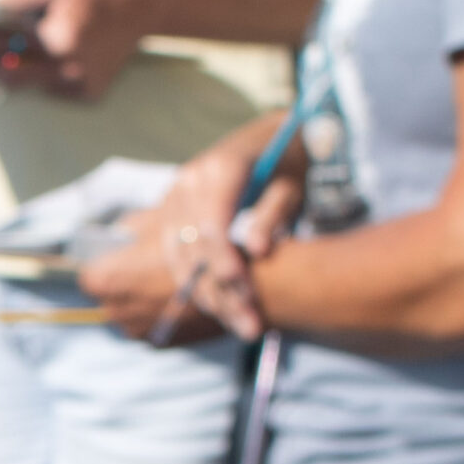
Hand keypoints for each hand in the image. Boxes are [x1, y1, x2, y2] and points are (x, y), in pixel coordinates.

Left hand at [0, 0, 151, 102]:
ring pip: (31, 85)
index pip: (9, 44)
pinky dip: (43, 79)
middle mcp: (70, 66)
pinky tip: (40, 66)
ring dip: (11, 75)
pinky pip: (54, 90)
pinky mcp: (89, 93)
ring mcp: (80, 83)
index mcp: (60, 37)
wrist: (142, 6)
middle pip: (14, 73)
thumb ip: (18, 1)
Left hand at [76, 224, 224, 344]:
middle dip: (123, 284)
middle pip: (107, 297)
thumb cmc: (200, 248)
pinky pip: (150, 326)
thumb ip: (132, 226)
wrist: (243, 285)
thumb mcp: (163, 221)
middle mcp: (114, 311)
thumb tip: (121, 229)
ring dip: (141, 301)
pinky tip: (180, 300)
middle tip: (149, 268)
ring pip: (128, 313)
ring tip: (168, 283)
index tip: (122, 258)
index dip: (106, 265)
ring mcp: (136, 331)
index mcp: (106, 280)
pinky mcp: (158, 344)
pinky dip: (160, 315)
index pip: (88, 276)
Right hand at [79, 129, 304, 340]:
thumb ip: (273, 214)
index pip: (212, 224)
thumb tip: (258, 250)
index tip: (244, 291)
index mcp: (221, 169)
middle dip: (221, 291)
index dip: (224, 261)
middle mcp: (188, 183)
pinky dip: (198, 284)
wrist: (267, 138)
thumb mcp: (293, 185)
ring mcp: (173, 198)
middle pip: (194, 248)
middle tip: (251, 325)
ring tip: (241, 324)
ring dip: (208, 296)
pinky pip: (176, 257)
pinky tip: (222, 307)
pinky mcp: (170, 214)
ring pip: (180, 259)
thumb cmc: (289, 162)